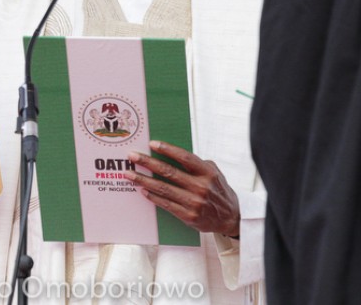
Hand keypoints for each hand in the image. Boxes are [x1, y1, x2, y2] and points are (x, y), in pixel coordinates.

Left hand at [125, 140, 239, 237]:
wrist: (231, 217)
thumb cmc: (218, 190)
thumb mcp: (214, 172)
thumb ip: (196, 164)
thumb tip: (172, 154)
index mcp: (208, 172)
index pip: (184, 158)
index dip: (168, 150)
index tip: (152, 144)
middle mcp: (201, 187)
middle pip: (169, 172)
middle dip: (148, 163)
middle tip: (132, 156)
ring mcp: (194, 202)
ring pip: (163, 188)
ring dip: (144, 180)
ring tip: (130, 174)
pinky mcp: (188, 216)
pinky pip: (166, 204)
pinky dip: (152, 196)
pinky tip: (142, 190)